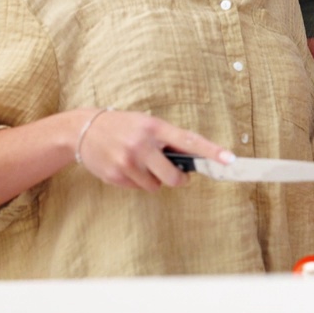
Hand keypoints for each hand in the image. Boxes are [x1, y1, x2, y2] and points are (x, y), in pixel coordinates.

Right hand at [74, 109, 232, 191]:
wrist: (83, 130)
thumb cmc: (124, 126)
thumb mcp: (147, 124)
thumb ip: (168, 139)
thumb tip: (194, 158)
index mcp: (154, 127)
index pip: (188, 141)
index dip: (211, 151)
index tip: (229, 159)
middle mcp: (141, 144)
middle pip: (173, 176)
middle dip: (178, 180)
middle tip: (177, 175)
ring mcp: (127, 162)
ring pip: (155, 186)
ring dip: (153, 179)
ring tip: (140, 163)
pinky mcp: (115, 176)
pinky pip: (138, 188)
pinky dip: (137, 181)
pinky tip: (126, 167)